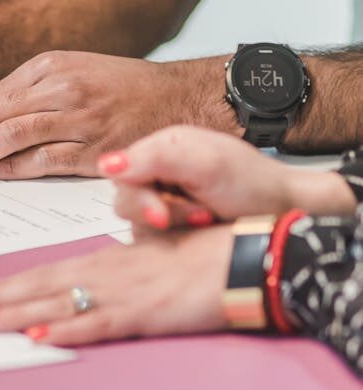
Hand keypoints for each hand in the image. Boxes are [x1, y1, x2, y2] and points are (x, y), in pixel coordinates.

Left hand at [0, 52, 236, 179]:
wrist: (180, 99)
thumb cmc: (121, 90)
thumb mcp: (71, 72)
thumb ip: (29, 93)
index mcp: (49, 66)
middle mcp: (61, 89)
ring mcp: (78, 118)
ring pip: (11, 138)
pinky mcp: (95, 149)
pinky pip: (42, 161)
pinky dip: (11, 169)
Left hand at [0, 225, 231, 345]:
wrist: (244, 256)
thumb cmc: (201, 256)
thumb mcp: (148, 262)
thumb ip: (116, 272)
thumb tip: (88, 285)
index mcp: (104, 261)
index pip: (43, 273)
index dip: (6, 285)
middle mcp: (104, 273)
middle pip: (38, 286)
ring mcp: (121, 293)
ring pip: (56, 304)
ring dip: (15, 314)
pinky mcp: (143, 314)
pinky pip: (96, 324)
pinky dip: (64, 330)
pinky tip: (37, 337)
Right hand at [97, 125, 357, 230]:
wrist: (283, 213)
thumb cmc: (253, 184)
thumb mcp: (206, 164)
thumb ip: (156, 159)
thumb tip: (106, 164)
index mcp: (161, 148)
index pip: (121, 172)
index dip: (139, 197)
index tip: (162, 215)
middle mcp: (156, 173)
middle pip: (125, 200)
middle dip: (160, 213)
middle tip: (199, 215)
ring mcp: (161, 202)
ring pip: (135, 223)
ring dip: (171, 226)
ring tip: (206, 220)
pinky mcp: (167, 229)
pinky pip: (149, 240)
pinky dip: (172, 241)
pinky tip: (197, 234)